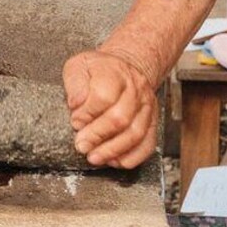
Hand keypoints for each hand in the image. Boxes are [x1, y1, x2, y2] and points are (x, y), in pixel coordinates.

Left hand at [62, 50, 157, 168]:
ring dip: (113, 150)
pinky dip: (132, 157)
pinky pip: (148, 144)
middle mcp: (135, 90)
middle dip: (97, 136)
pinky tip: (115, 161)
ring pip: (135, 134)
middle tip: (81, 145)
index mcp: (115, 73)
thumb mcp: (79, 66)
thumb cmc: (99, 70)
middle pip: (120, 118)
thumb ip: (74, 82)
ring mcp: (146, 107)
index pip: (104, 96)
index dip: (87, 113)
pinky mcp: (152, 121)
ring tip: (94, 157)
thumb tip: (76, 102)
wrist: (125, 67)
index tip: (76, 122)